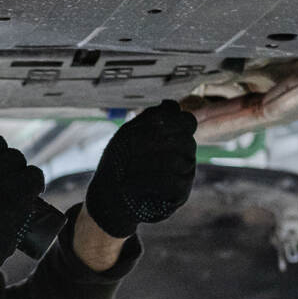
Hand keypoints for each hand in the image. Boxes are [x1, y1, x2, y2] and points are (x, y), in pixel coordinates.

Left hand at [85, 100, 198, 238]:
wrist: (110, 194)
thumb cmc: (121, 162)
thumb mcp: (129, 134)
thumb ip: (149, 117)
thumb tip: (170, 104)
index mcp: (176, 136)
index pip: (187, 121)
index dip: (170, 120)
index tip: (147, 125)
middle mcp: (186, 154)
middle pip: (184, 141)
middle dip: (152, 142)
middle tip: (128, 147)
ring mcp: (186, 173)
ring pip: (175, 161)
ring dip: (145, 162)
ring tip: (125, 168)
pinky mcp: (181, 193)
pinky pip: (171, 182)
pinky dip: (146, 180)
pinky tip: (129, 182)